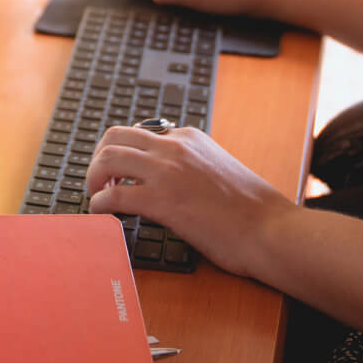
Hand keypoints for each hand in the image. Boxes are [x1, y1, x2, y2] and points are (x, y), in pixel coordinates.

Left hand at [85, 124, 295, 278]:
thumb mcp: (218, 166)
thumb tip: (166, 175)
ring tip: (96, 196)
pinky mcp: (163, 201)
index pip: (140, 133)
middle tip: (100, 181)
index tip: (119, 174)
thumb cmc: (250, 208)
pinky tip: (102, 216)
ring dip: (93, 177)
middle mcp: (174, 146)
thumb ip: (191, 163)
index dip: (124, 154)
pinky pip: (114, 197)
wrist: (270, 229)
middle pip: (115, 136)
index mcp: (189, 136)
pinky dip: (99, 205)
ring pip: (108, 159)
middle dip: (99, 157)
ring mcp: (167, 172)